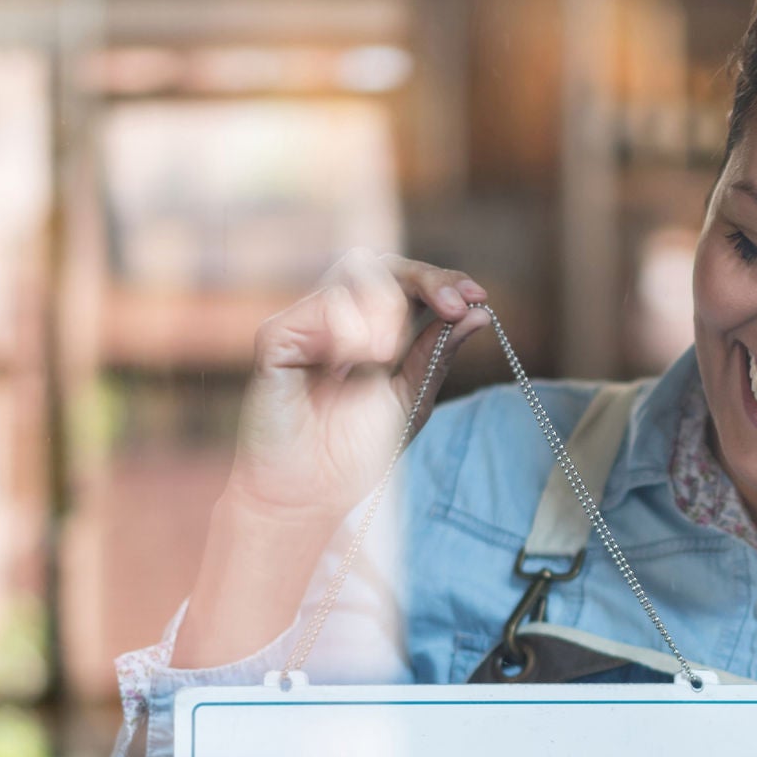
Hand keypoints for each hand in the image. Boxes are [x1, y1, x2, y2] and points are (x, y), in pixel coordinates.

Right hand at [224, 248, 496, 533]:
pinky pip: (321, 307)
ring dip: (387, 307)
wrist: (309, 493)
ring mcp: (305, 324)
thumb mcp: (411, 399)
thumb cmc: (354, 452)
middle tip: (453, 306)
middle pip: (380, 263)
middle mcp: (335, 318)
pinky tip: (354, 363)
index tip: (478, 296)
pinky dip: (350, 327)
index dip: (441, 280)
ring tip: (389, 354)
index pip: (404, 281)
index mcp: (369, 329)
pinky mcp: (276, 337)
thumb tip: (479, 312)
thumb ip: (437, 354)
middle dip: (425, 278)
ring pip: (353, 273)